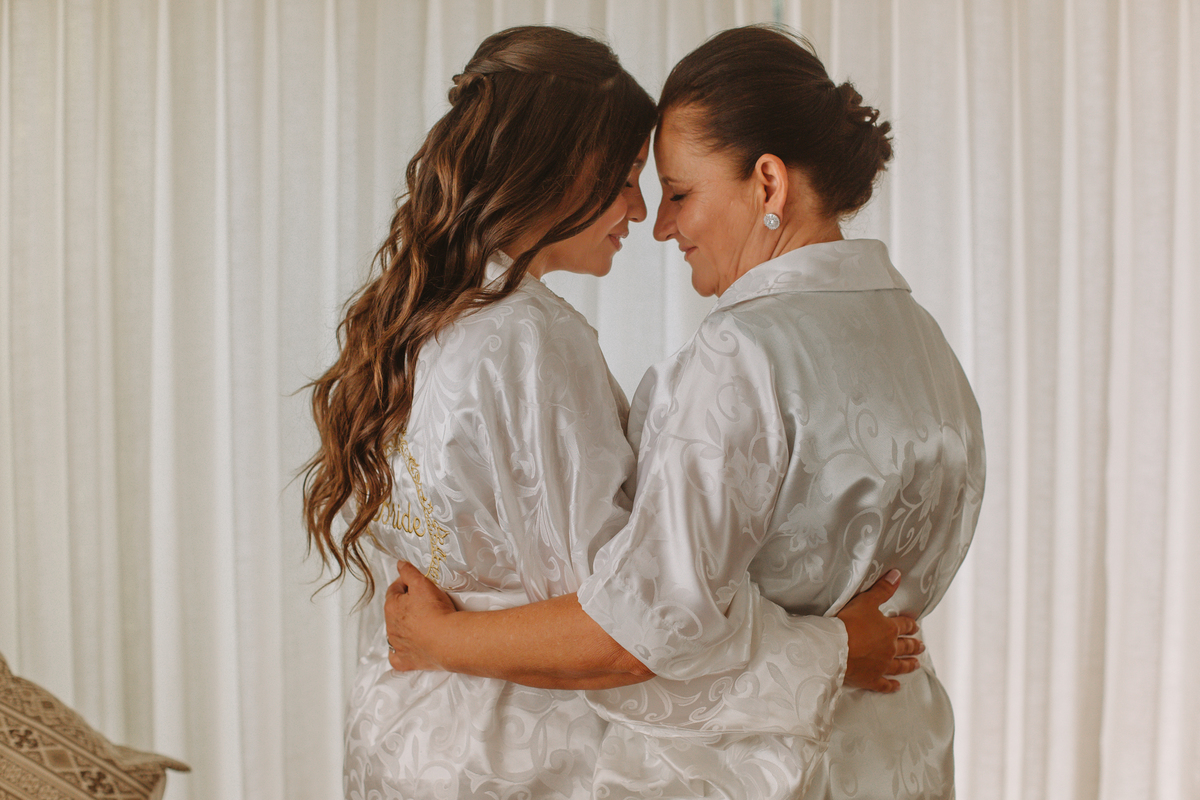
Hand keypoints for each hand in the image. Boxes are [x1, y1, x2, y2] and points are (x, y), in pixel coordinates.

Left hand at [384, 561, 455, 671]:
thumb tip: (400, 564)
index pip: (394, 590)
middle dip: (405, 606)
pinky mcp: (405, 660)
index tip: (414, 583)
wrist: (447, 640)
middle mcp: (390, 627)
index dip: (404, 584)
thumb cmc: (435, 612)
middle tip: (422, 602)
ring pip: (395, 633)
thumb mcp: (422, 583)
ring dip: (404, 627)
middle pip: (394, 612)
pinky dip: (402, 652)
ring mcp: (397, 645)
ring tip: (422, 623)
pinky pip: (398, 657)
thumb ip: (409, 572)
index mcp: (392, 607)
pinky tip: (411, 647)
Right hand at [837, 569, 922, 692]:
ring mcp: (881, 666)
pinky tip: (897, 687)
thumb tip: (897, 575)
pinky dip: (891, 686)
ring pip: (899, 666)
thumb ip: (883, 589)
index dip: (910, 625)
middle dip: (914, 646)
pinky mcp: (871, 679)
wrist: (834, 648)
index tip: (915, 626)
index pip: (903, 626)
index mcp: (889, 630)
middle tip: (921, 646)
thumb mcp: (866, 601)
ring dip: (908, 664)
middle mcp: (889, 649)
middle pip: (905, 647)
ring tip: (916, 664)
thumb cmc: (849, 622)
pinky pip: (884, 684)